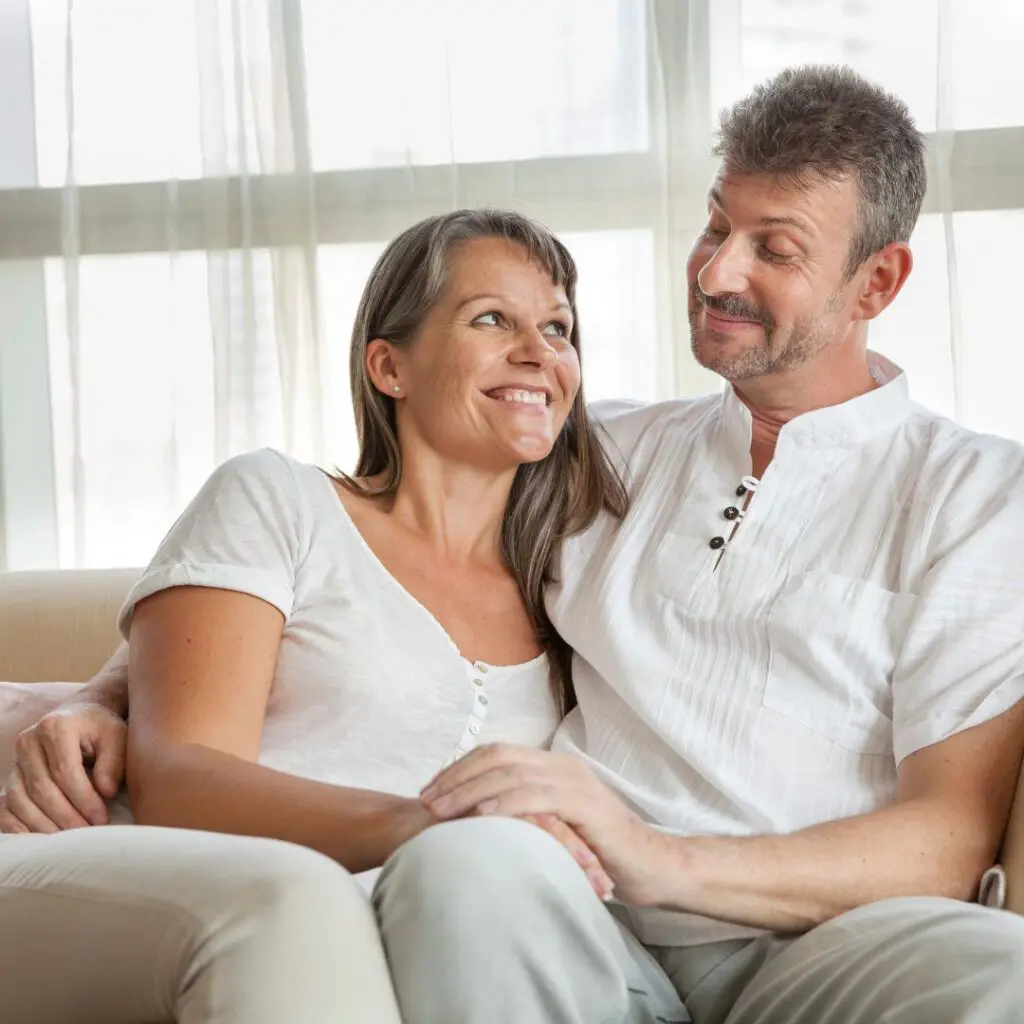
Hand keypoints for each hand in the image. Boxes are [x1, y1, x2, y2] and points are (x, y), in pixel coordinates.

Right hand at [0, 703, 126, 832]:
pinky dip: (18, 827)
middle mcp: (27, 741)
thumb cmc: (101, 731)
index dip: (84, 799)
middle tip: (87, 833)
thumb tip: (106, 791)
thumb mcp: (117, 736)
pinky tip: (40, 839)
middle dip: (66, 816)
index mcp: (55, 726)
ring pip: (20, 801)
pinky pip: (5, 808)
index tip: (101, 819)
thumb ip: (114, 761)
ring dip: (44, 825)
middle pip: (42, 789)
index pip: (65, 771)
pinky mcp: (8, 778)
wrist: (79, 721)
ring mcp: (14, 761)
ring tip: (68, 839)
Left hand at [421, 745, 663, 904]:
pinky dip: (505, 803)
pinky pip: (538, 797)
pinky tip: (481, 816)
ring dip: (470, 789)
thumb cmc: (600, 853)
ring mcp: (574, 782)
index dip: (459, 769)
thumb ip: (526, 817)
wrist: (653, 867)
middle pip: (497, 756)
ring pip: (512, 772)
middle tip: (424, 800)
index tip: (429, 791)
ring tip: (440, 810)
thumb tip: (479, 825)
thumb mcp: (555, 828)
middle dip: (456, 776)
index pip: (496, 754)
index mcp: (552, 767)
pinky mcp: (585, 805)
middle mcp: (561, 766)